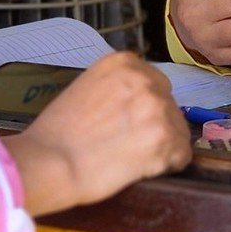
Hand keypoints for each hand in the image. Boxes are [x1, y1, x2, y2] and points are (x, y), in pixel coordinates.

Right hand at [0, 51, 191, 215]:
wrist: (48, 162)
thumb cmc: (58, 133)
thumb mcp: (86, 88)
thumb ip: (117, 88)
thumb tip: (139, 104)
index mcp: (124, 62)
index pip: (156, 83)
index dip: (145, 108)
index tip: (131, 123)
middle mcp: (144, 79)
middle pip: (169, 105)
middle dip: (156, 125)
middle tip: (129, 144)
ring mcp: (157, 108)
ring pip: (178, 131)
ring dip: (162, 147)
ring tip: (131, 158)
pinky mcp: (164, 139)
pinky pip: (182, 154)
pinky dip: (168, 165)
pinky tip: (142, 168)